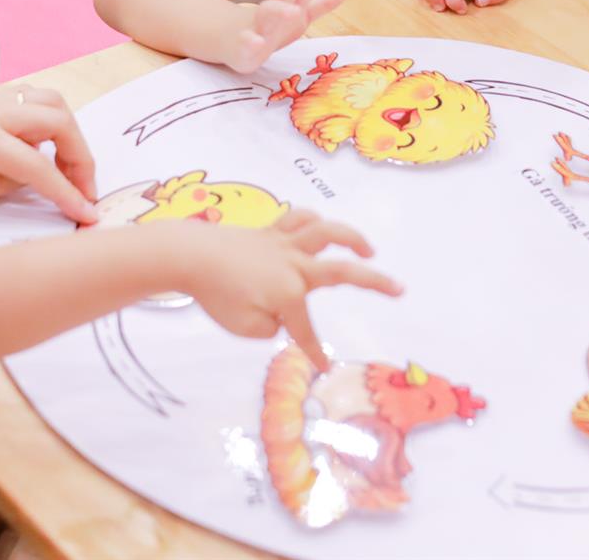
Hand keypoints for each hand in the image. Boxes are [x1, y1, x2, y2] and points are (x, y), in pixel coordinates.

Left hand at [0, 84, 99, 219]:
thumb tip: (28, 182)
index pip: (39, 167)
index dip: (69, 193)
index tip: (88, 215)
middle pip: (60, 121)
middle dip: (82, 158)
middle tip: (83, 191)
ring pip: (50, 101)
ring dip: (70, 133)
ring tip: (67, 168)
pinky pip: (32, 100)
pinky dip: (50, 122)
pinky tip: (40, 150)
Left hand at [181, 208, 401, 368]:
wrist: (189, 255)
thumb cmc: (216, 294)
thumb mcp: (244, 327)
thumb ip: (271, 326)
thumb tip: (281, 315)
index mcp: (289, 294)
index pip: (306, 330)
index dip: (315, 351)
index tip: (325, 368)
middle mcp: (294, 265)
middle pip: (342, 271)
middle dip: (375, 282)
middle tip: (400, 289)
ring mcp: (284, 244)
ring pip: (326, 232)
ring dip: (352, 237)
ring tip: (368, 249)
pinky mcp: (270, 231)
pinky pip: (298, 220)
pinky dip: (312, 222)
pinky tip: (320, 229)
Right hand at [225, 0, 346, 73]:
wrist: (234, 43)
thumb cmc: (272, 27)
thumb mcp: (300, 16)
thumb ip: (322, 3)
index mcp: (287, 2)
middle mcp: (272, 10)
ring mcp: (257, 26)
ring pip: (265, 13)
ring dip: (279, 10)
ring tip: (294, 12)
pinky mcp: (244, 47)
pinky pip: (246, 43)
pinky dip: (251, 42)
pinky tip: (257, 43)